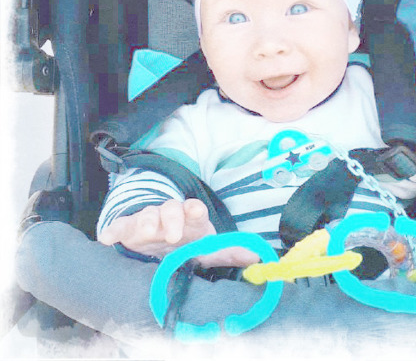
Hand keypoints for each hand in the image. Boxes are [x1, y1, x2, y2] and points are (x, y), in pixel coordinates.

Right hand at [98, 198, 259, 267]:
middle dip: (171, 218)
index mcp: (189, 218)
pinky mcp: (127, 230)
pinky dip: (112, 230)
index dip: (194, 209)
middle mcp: (168, 216)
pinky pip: (118, 227)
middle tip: (172, 234)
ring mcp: (147, 221)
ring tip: (145, 233)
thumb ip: (228, 252)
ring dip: (145, 222)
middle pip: (169, 209)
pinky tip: (106, 238)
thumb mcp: (206, 248)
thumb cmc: (186, 241)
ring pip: (145, 215)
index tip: (196, 211)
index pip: (193, 208)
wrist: (157, 237)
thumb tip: (257, 257)